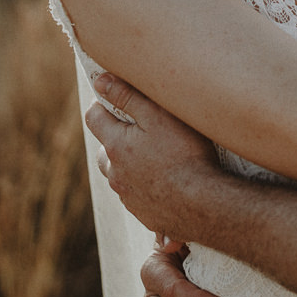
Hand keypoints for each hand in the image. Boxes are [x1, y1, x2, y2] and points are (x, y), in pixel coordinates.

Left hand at [85, 72, 224, 238]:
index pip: (94, 118)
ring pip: (122, 176)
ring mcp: (129, 197)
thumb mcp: (158, 115)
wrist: (202, 202)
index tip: (114, 98)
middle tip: (142, 133)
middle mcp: (116, 174)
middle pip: (106, 152)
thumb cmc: (184, 154)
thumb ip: (128, 96)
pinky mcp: (146, 215)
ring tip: (158, 161)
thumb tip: (101, 81)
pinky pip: (140, 198)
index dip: (101, 104)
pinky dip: (149, 189)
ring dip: (132, 167)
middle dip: (117, 140)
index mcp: (116, 146)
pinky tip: (170, 185)